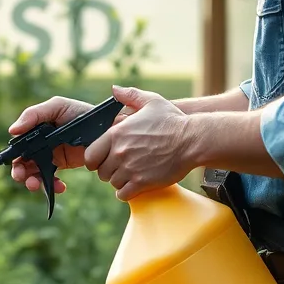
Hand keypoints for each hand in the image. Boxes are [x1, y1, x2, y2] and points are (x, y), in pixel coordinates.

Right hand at [9, 96, 94, 194]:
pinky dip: (52, 186)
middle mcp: (40, 144)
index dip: (14, 157)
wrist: (106, 128)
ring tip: (37, 185)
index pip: (18, 145)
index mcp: (35, 130)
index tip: (17, 164)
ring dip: (33, 181)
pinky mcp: (61, 165)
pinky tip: (60, 187)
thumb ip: (34, 114)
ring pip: (34, 173)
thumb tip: (12, 130)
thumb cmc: (81, 113)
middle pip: (22, 162)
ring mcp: (50, 156)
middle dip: (20, 173)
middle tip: (25, 179)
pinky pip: (50, 179)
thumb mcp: (57, 107)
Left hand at [83, 86, 193, 200]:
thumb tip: (115, 89)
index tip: (104, 159)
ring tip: (131, 174)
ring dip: (120, 181)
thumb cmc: (172, 120)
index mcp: (116, 134)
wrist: (192, 140)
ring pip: (113, 183)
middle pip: (101, 172)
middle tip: (122, 167)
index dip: (96, 159)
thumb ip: (130, 95)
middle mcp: (119, 152)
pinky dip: (127, 192)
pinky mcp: (141, 182)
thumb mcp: (151, 101)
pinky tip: (135, 185)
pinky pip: (123, 194)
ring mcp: (130, 168)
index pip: (90, 155)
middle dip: (110, 171)